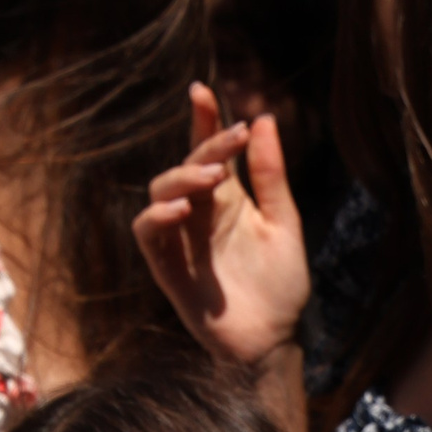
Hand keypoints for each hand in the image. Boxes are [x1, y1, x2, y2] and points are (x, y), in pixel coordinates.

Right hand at [135, 82, 309, 364]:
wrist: (273, 340)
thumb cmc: (281, 285)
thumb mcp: (284, 224)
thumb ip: (271, 176)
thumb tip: (265, 118)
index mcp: (227, 199)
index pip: (208, 149)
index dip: (203, 119)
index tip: (203, 91)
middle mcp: (199, 213)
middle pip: (185, 164)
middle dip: (203, 144)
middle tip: (232, 139)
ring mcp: (181, 238)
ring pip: (161, 190)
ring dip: (183, 177)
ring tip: (212, 176)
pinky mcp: (167, 266)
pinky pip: (147, 232)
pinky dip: (157, 215)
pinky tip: (180, 210)